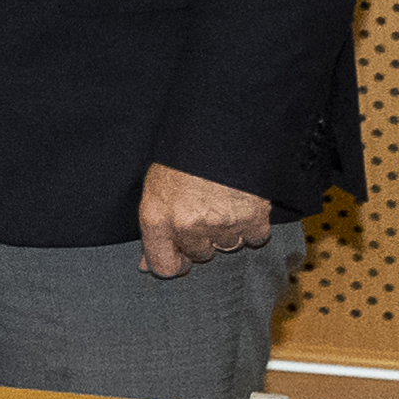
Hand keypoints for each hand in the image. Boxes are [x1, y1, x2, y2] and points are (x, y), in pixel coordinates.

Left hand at [139, 161, 276, 277]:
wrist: (219, 131)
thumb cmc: (182, 156)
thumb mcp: (155, 188)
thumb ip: (153, 228)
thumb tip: (144, 265)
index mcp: (156, 217)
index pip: (164, 266)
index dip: (173, 263)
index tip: (180, 258)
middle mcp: (187, 226)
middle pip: (199, 255)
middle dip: (202, 239)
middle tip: (205, 211)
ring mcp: (221, 224)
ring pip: (227, 246)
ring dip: (228, 231)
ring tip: (223, 202)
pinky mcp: (252, 219)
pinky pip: (255, 238)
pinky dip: (252, 226)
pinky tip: (244, 205)